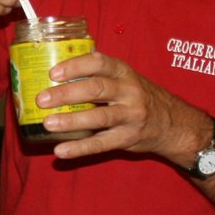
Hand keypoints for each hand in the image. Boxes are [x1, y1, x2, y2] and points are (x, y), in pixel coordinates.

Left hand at [34, 50, 206, 164]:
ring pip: (98, 118)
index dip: (75, 66)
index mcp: (123, 72)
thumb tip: (55, 69)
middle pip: (96, 89)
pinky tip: (60, 151)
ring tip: (48, 123)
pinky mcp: (128, 138)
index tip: (53, 73)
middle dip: (66, 94)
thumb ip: (98, 74)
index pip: (99, 63)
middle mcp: (129, 92)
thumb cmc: (138, 96)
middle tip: (42, 99)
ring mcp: (130, 116)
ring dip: (71, 121)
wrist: (172, 123)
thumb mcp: (124, 78)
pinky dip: (79, 148)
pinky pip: (101, 144)